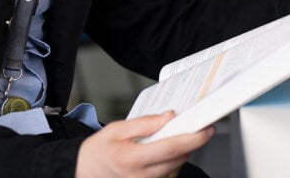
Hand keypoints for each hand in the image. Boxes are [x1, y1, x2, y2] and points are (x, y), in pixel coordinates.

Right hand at [74, 112, 213, 177]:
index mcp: (132, 158)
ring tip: (169, 141)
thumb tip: (169, 117)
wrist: (83, 173)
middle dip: (191, 143)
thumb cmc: (98, 152)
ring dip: (180, 153)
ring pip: (176, 168)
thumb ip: (145, 123)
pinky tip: (162, 155)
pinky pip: (169, 176)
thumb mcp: (117, 129)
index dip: (194, 138)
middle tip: (195, 128)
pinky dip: (172, 163)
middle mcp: (141, 177)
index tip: (207, 130)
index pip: (172, 148)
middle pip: (179, 159)